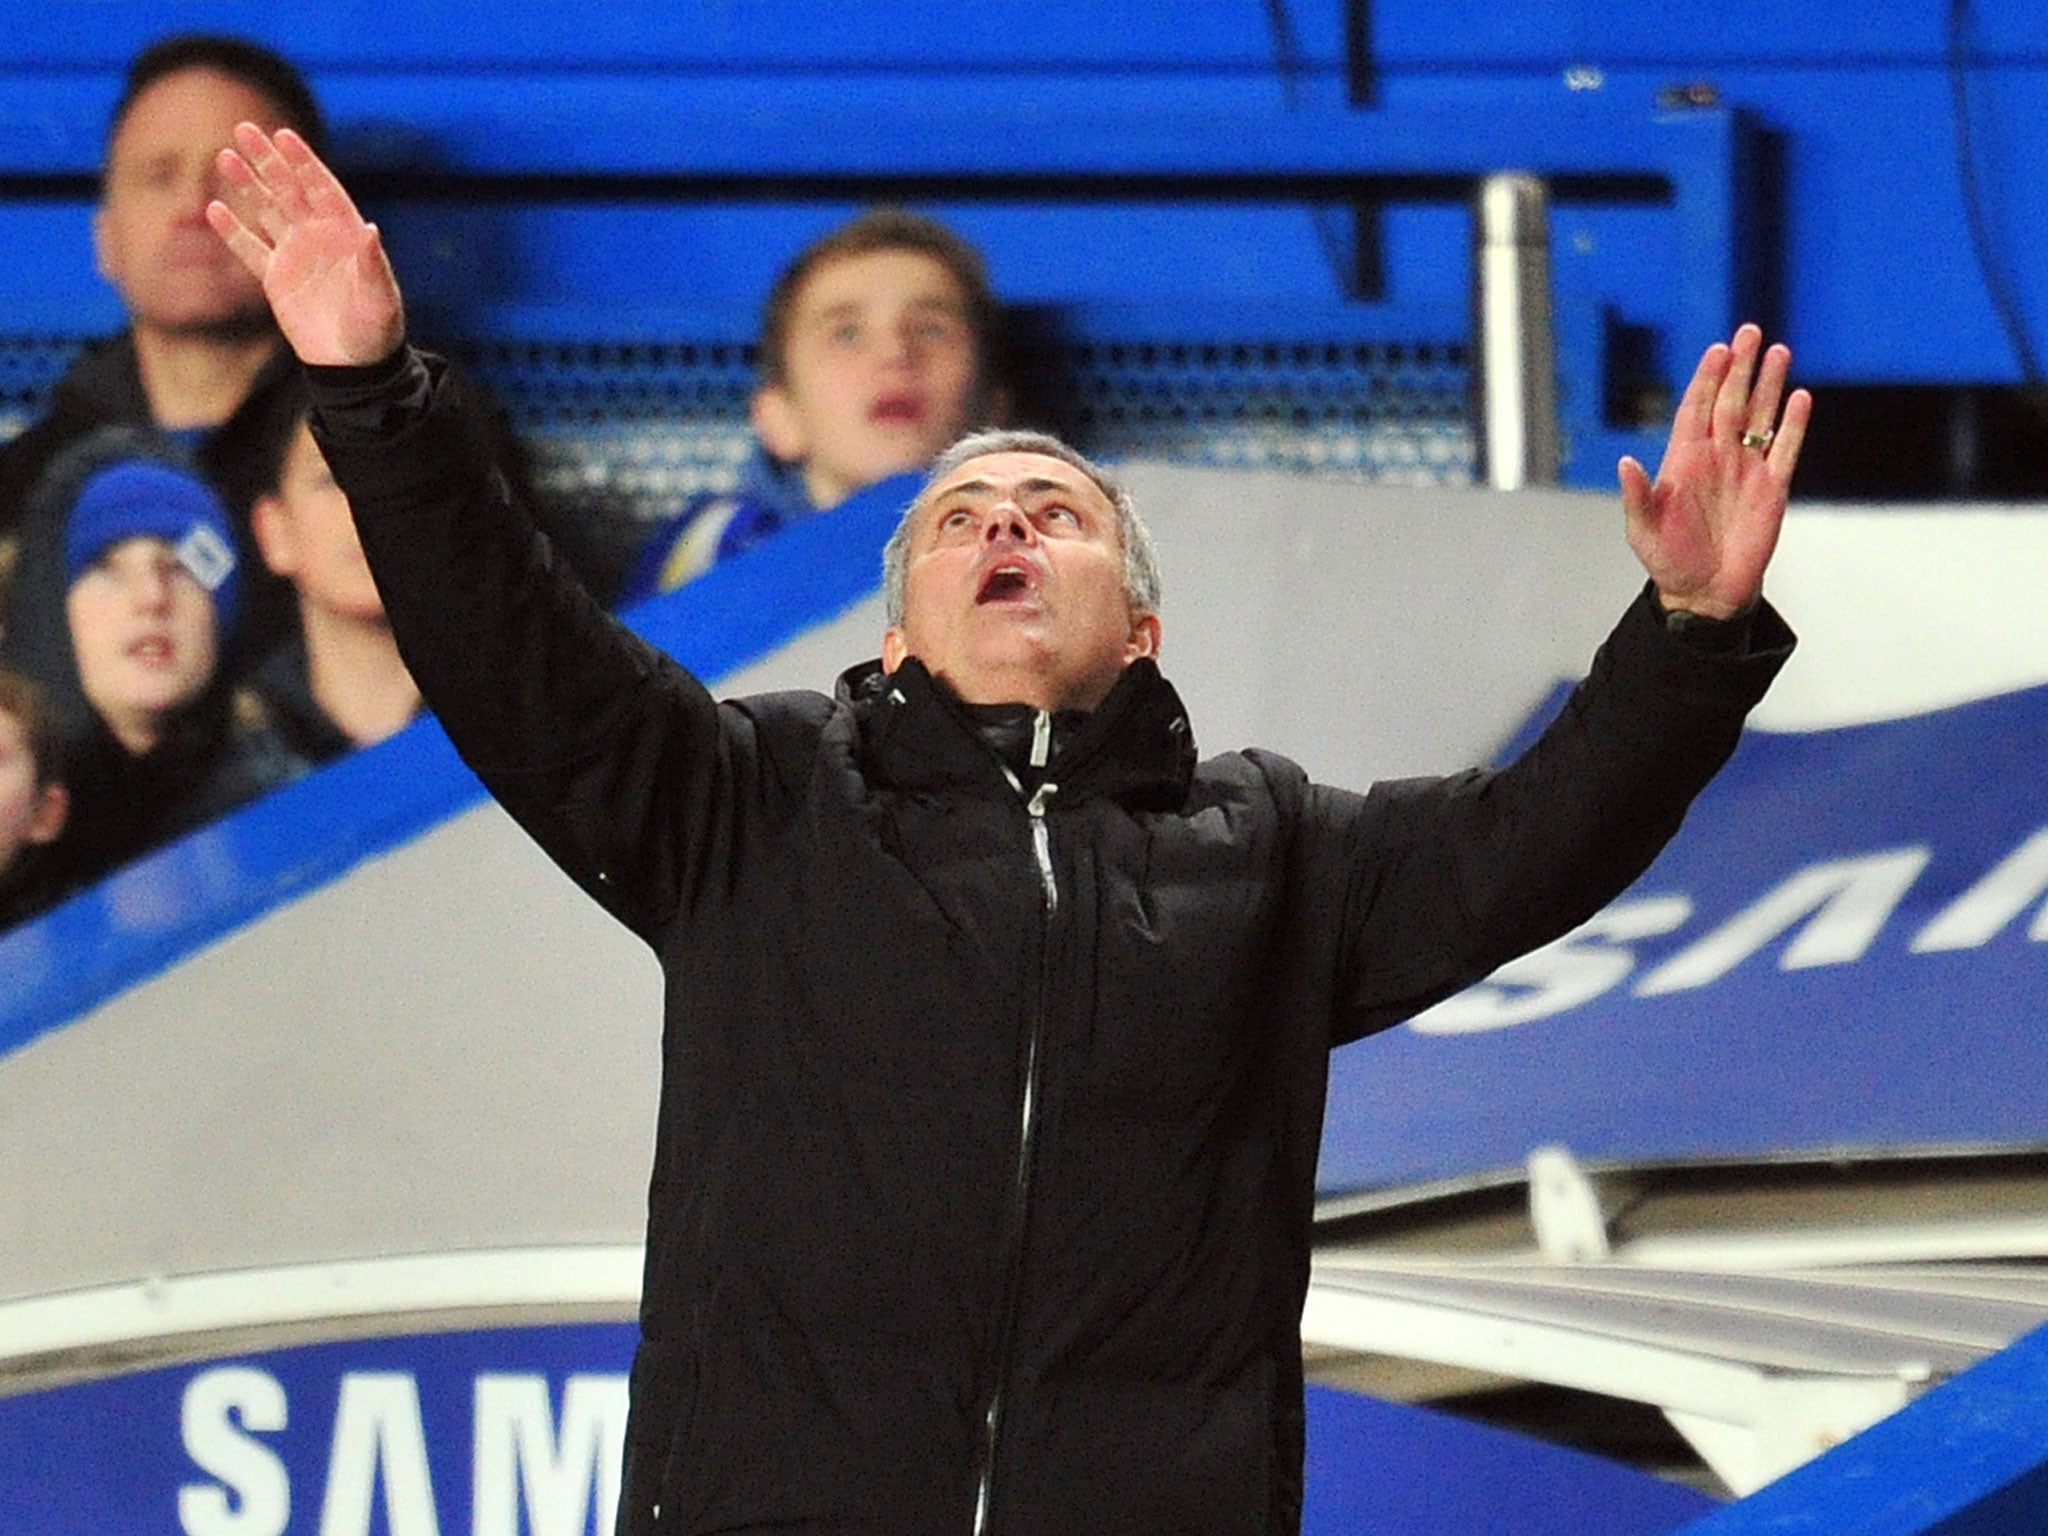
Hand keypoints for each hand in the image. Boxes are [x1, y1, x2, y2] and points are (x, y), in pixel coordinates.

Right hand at [205, 124, 405, 366]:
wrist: (354, 367)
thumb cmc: (377, 332)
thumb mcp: (381, 300)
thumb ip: (373, 265)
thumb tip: (371, 228)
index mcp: (347, 234)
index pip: (322, 188)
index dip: (303, 161)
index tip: (283, 135)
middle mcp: (320, 237)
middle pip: (290, 190)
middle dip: (268, 160)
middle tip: (243, 128)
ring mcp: (296, 255)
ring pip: (267, 210)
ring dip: (247, 185)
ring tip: (225, 156)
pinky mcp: (276, 279)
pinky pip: (250, 249)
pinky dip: (233, 231)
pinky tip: (214, 209)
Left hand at [1618, 324, 1811, 618]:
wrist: (1705, 593)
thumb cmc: (1668, 561)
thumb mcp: (1643, 530)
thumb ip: (1637, 495)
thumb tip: (1626, 462)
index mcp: (1684, 461)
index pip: (1696, 408)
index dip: (1706, 379)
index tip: (1718, 349)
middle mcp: (1716, 457)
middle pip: (1729, 402)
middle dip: (1739, 367)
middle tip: (1749, 332)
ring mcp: (1745, 470)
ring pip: (1758, 417)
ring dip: (1768, 385)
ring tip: (1777, 351)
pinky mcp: (1772, 489)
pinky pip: (1786, 449)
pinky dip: (1794, 425)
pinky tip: (1800, 397)